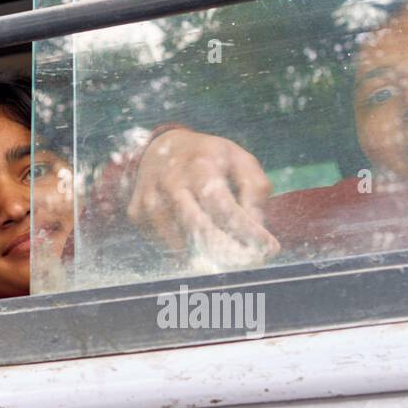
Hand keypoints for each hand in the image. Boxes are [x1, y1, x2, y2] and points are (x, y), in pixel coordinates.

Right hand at [128, 128, 280, 268]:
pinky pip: (166, 246)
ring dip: (210, 255)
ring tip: (228, 248)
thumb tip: (258, 227)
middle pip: (199, 230)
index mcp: (199, 166)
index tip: (270, 248)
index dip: (247, 232)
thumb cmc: (208, 158)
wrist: (159, 147)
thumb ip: (255, 191)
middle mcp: (169, 183)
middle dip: (229, 252)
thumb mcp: (239, 161)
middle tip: (251, 260)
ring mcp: (149, 200)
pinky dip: (187, 250)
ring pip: (181, 245)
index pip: (223, 207)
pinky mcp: (137, 215)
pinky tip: (198, 237)